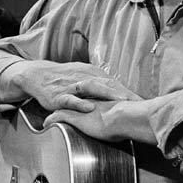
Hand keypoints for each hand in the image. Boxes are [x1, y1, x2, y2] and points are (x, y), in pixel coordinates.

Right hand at [17, 60, 140, 112]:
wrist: (39, 75)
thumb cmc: (65, 79)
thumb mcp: (85, 77)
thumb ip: (101, 85)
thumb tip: (121, 96)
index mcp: (92, 74)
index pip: (114, 83)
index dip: (129, 91)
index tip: (144, 101)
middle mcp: (84, 77)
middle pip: (107, 83)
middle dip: (123, 92)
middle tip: (138, 101)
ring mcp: (71, 86)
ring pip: (92, 87)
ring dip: (107, 94)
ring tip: (121, 101)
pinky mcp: (59, 96)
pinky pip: (70, 99)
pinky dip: (80, 103)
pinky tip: (89, 108)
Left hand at [44, 99, 155, 143]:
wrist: (128, 116)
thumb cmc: (133, 116)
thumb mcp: (129, 111)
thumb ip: (126, 112)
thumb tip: (135, 118)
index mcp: (101, 95)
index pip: (88, 91)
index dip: (81, 94)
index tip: (76, 95)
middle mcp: (90, 98)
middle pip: (73, 94)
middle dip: (65, 96)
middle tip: (56, 97)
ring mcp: (81, 106)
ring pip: (63, 104)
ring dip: (55, 107)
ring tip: (48, 111)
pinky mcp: (75, 117)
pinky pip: (58, 117)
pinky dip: (52, 120)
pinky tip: (45, 124)